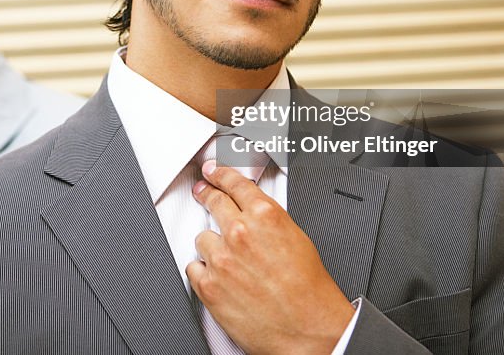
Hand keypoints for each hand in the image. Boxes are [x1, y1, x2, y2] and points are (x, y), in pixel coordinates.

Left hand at [186, 161, 354, 354]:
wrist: (308, 331)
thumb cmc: (309, 292)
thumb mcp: (297, 239)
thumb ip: (269, 221)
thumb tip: (254, 214)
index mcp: (266, 217)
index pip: (235, 183)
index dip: (220, 174)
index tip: (212, 171)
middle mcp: (240, 233)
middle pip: (213, 201)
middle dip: (207, 194)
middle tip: (203, 192)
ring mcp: (221, 259)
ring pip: (202, 238)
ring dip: (212, 245)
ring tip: (229, 259)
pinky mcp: (209, 286)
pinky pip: (194, 267)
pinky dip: (204, 271)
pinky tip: (220, 277)